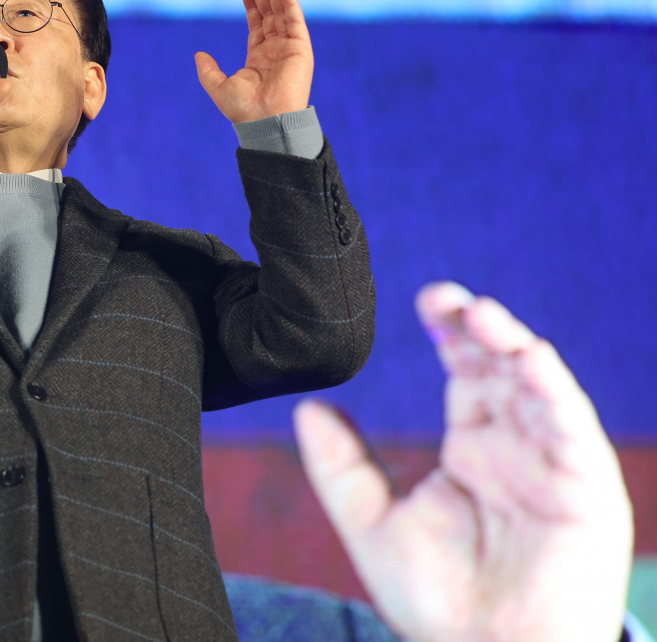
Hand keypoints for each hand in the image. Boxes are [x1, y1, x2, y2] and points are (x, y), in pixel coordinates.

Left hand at [196, 0, 313, 122]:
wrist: (264, 121)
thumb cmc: (243, 109)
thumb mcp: (219, 86)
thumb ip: (208, 71)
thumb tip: (198, 55)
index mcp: (258, 56)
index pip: (256, 22)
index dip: (251, 2)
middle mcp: (275, 49)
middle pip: (270, 12)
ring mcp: (289, 48)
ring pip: (283, 13)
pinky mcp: (301, 49)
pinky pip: (296, 21)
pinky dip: (291, 3)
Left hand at [296, 282, 632, 641]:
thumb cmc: (434, 599)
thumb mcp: (371, 523)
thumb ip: (339, 466)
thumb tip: (309, 407)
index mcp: (472, 447)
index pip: (464, 372)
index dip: (448, 332)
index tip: (425, 300)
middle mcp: (515, 446)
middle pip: (501, 367)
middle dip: (477, 327)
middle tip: (445, 296)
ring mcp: (552, 464)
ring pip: (540, 387)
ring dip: (515, 346)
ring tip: (483, 315)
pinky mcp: (585, 489)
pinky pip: (573, 428)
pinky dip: (555, 390)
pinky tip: (532, 358)